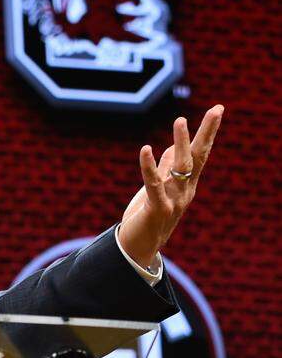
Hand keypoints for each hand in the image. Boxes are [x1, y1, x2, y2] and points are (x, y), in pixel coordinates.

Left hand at [118, 105, 223, 267]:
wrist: (138, 248)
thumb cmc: (148, 216)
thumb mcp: (159, 188)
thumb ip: (167, 169)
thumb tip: (175, 146)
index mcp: (187, 184)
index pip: (201, 154)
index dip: (208, 132)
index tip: (217, 109)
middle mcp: (185, 191)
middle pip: (199, 157)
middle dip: (207, 133)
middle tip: (217, 110)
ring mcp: (174, 200)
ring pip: (180, 168)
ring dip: (181, 143)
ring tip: (180, 120)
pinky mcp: (158, 209)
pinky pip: (154, 184)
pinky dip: (149, 166)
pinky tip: (145, 149)